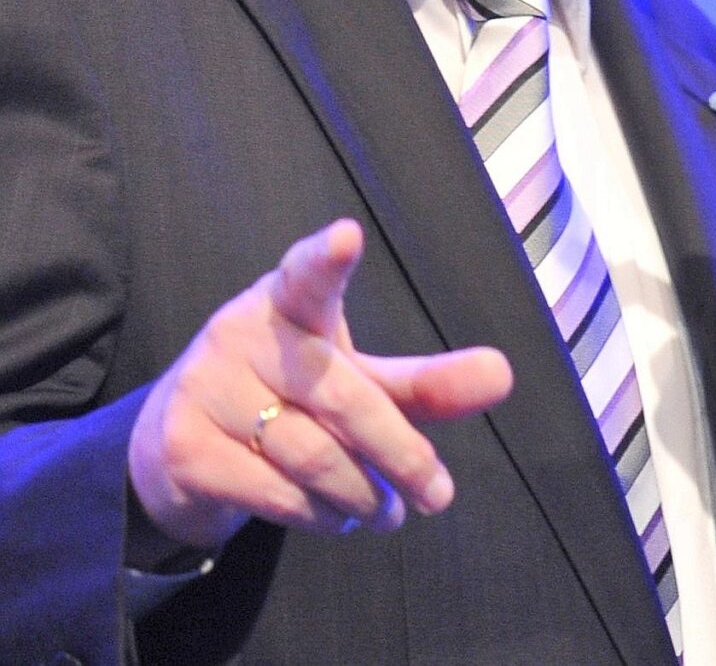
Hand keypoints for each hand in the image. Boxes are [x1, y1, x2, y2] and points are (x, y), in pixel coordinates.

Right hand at [126, 219, 512, 551]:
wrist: (173, 450)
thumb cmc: (285, 398)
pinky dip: (318, 515)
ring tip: (385, 512)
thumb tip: (501, 374)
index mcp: (286, 302)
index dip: (325, 259)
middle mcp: (240, 335)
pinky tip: (336, 518)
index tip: (347, 237)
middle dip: (402, 453)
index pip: (308, 275)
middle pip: (343, 397)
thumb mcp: (356, 382)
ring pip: (311, 454)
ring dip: (362, 495)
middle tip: (438, 495)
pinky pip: (273, 492)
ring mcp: (204, 390)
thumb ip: (424, 383)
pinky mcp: (184, 449)